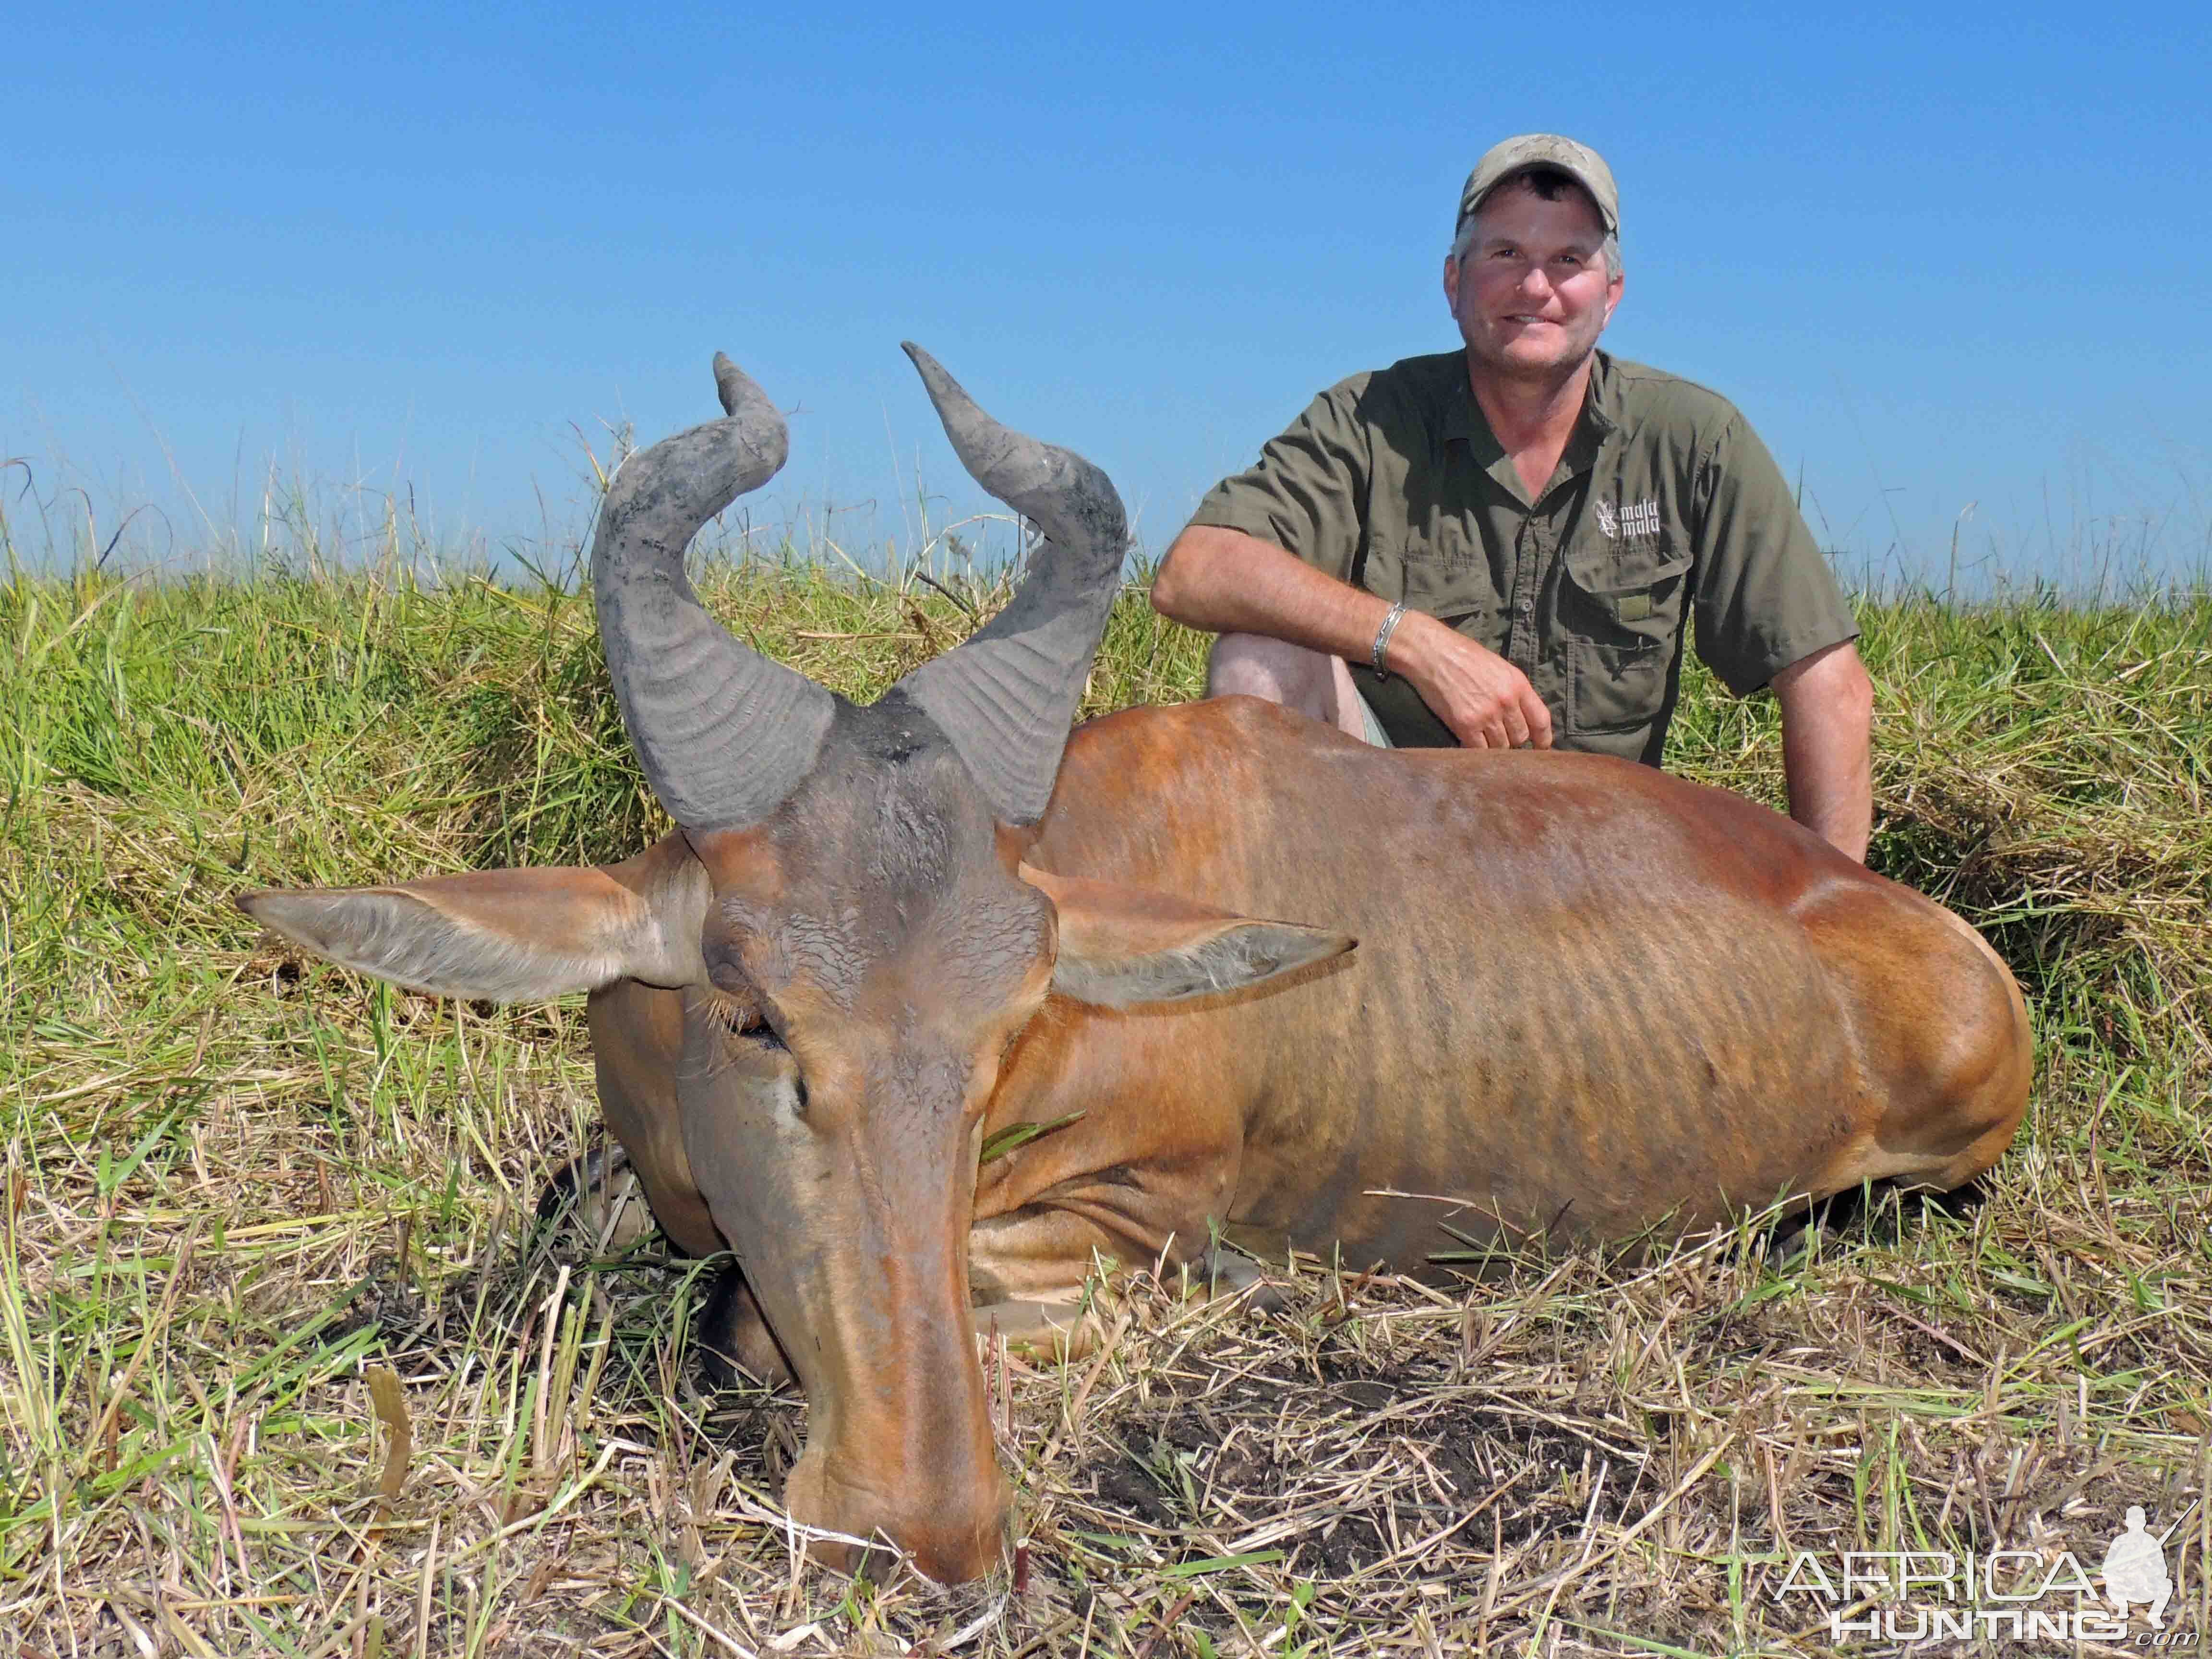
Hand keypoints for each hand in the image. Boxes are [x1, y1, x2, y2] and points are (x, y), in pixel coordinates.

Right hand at [1394, 614, 1552, 749]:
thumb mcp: (1498, 667)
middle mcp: (1506, 701)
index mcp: (1517, 684)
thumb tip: (1520, 716)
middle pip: (1520, 737)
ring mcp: (1486, 714)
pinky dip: (1475, 751)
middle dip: (1512, 741)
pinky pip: (1478, 750)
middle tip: (1500, 738)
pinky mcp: (1465, 725)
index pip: (1541, 720)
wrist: (1431, 653)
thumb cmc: (1462, 656)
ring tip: (1482, 739)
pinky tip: (1469, 742)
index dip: (1543, 739)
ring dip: (1493, 747)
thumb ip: (1513, 691)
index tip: (1540, 748)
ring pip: (1500, 747)